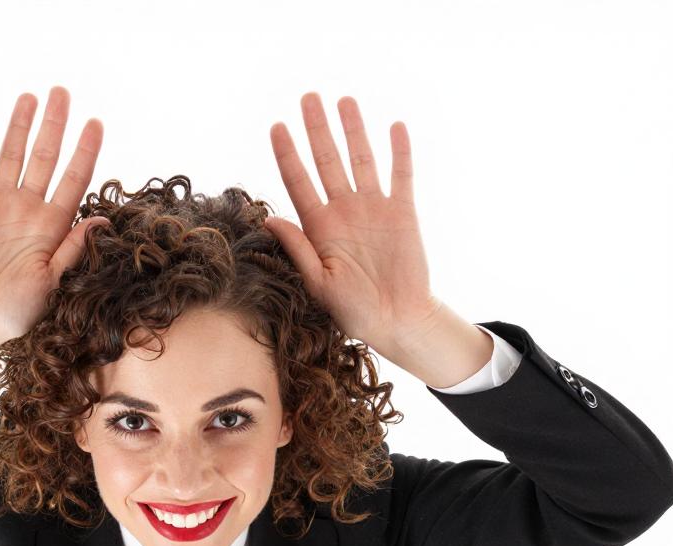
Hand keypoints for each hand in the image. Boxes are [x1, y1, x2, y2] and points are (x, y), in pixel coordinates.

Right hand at [0, 85, 109, 353]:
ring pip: (12, 156)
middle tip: (63, 92)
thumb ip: (73, 249)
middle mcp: (28, 210)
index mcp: (53, 227)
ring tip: (30, 97)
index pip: (74, 181)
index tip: (96, 124)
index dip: (85, 152)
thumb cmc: (17, 311)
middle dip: (54, 126)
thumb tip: (103, 220)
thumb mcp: (53, 283)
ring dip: (20, 127)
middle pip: (45, 159)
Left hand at [263, 92, 441, 364]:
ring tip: (344, 100)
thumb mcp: (319, 283)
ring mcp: (373, 209)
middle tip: (308, 98)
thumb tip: (270, 218)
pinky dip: (399, 152)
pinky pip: (401, 176)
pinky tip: (394, 127)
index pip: (298, 183)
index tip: (277, 126)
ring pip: (361, 160)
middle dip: (317, 130)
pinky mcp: (402, 213)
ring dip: (353, 131)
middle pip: (327, 162)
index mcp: (319, 228)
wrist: (396, 321)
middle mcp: (343, 212)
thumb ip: (298, 249)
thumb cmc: (353, 311)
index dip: (288, 154)